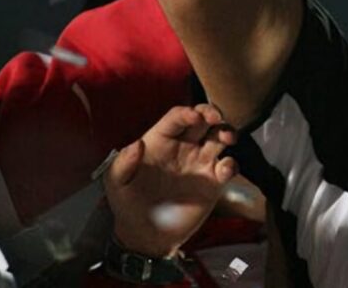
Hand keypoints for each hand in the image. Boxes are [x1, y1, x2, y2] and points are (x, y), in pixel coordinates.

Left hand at [104, 104, 236, 258]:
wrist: (145, 235)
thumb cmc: (127, 204)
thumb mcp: (116, 184)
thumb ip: (123, 163)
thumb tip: (137, 144)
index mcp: (161, 140)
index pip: (177, 117)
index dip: (187, 113)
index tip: (194, 116)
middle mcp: (184, 146)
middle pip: (204, 119)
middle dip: (213, 113)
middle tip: (217, 118)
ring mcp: (200, 163)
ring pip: (220, 137)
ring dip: (227, 132)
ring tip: (227, 139)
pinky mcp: (213, 182)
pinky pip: (228, 166)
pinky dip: (231, 165)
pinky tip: (224, 171)